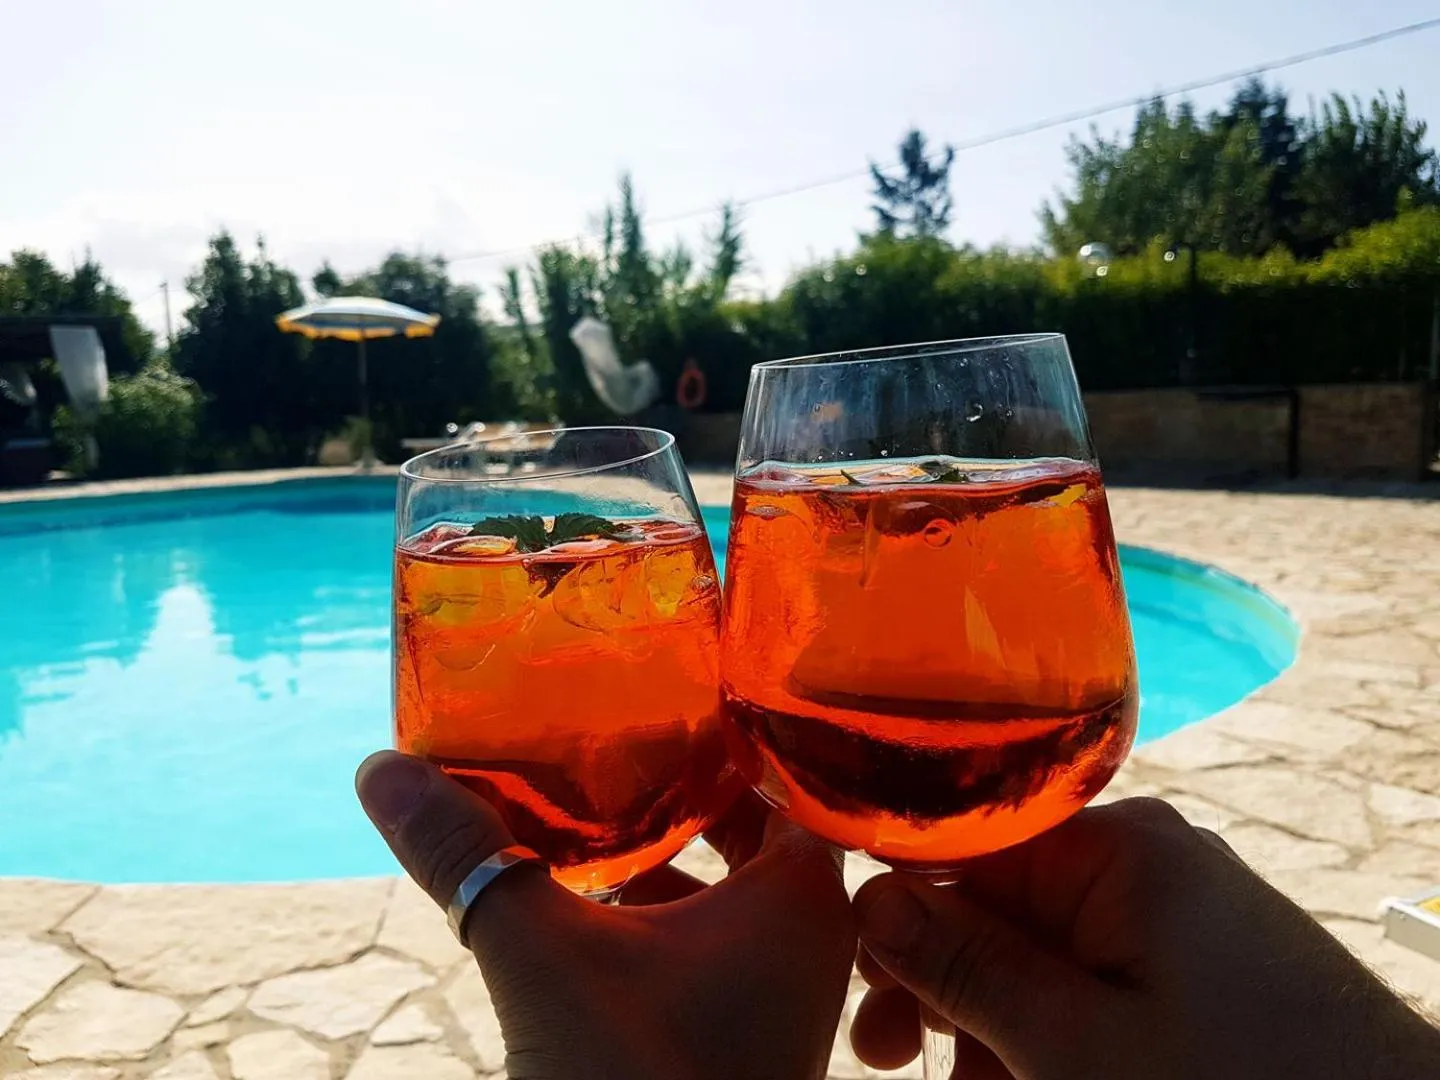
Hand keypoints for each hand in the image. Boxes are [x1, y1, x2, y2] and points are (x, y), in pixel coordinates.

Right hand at [356, 750, 854, 1079]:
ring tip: (598, 787)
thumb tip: (381, 767)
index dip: (738, 717)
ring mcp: (780, 986)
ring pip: (730, 880)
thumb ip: (466, 855)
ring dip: (670, 842)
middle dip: (688, 775)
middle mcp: (810, 935)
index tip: (680, 671)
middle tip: (624, 718)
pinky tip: (593, 889)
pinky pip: (711, 932)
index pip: (791, 767)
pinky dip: (661, 903)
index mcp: (802, 896)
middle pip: (753, 816)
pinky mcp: (743, 1025)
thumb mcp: (539, 954)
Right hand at [850, 797, 1439, 1079]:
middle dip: (931, 975)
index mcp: (1115, 848)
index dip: (891, 896)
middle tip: (878, 1050)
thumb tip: (867, 898)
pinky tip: (1013, 1078)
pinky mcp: (1188, 966)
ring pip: (1032, 952)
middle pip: (992, 901)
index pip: (963, 838)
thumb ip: (966, 967)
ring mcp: (1166, 915)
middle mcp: (1139, 862)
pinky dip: (1039, 1032)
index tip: (839, 960)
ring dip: (980, 1020)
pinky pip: (1084, 983)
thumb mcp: (1076, 1044)